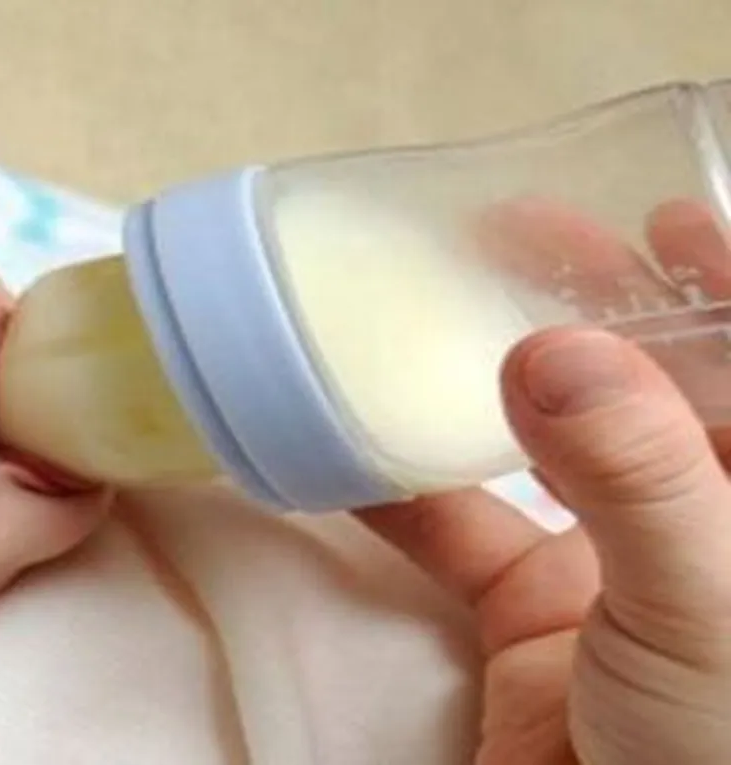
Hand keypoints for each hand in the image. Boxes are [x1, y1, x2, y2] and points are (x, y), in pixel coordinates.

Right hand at [358, 203, 730, 764]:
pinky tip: (350, 446)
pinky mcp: (534, 621)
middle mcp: (706, 528)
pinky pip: (463, 533)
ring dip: (491, 381)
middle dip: (593, 305)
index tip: (658, 215)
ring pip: (551, 449)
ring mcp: (617, 573)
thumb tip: (554, 350)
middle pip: (652, 386)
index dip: (725, 281)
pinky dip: (403, 491)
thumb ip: (639, 476)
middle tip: (524, 233)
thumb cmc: (722, 758)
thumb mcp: (706, 610)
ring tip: (437, 304)